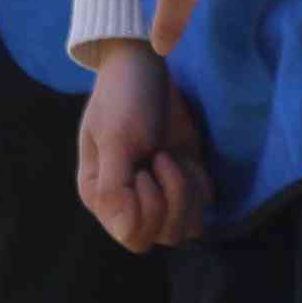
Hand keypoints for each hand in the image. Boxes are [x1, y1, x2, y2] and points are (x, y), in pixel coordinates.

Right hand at [74, 43, 208, 254]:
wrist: (144, 65)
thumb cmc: (123, 98)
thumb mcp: (116, 139)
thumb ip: (115, 189)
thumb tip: (125, 233)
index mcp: (100, 195)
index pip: (132, 235)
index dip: (147, 209)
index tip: (143, 169)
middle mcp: (127, 201)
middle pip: (160, 236)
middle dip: (170, 198)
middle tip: (160, 156)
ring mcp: (157, 192)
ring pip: (184, 228)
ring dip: (186, 193)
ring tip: (172, 156)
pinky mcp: (182, 181)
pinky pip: (201, 208)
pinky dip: (200, 187)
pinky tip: (187, 158)